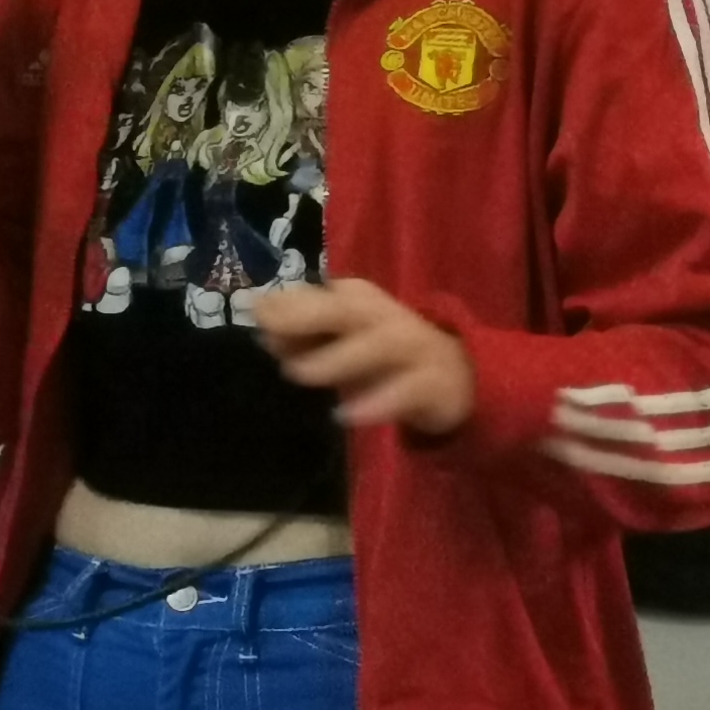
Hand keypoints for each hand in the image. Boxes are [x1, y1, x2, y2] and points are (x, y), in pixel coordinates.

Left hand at [258, 279, 474, 435]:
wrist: (455, 376)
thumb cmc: (381, 353)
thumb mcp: (338, 340)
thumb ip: (299, 334)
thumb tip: (262, 328)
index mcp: (358, 299)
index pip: (317, 294)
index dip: (284, 304)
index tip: (254, 313)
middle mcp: (384, 316)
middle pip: (346, 309)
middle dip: (305, 316)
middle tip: (267, 335)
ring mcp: (412, 347)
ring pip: (376, 346)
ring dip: (335, 359)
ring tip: (297, 374)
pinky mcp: (431, 382)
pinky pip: (403, 391)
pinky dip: (375, 403)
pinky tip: (345, 414)